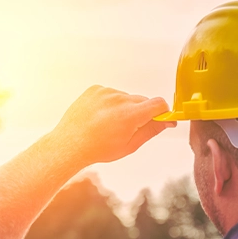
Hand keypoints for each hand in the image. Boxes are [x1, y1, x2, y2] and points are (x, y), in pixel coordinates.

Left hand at [50, 85, 175, 164]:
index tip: (163, 119)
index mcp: (130, 115)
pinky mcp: (95, 89)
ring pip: (126, 97)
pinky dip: (110, 104)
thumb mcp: (129, 145)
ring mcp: (106, 92)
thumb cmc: (98, 149)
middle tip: (130, 128)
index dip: (163, 112)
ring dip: (125, 108)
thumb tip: (167, 122)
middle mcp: (119, 99)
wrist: (70, 144)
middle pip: (142, 101)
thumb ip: (150, 131)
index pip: (158, 103)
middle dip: (142, 113)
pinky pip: (111, 94)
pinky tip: (101, 118)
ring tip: (110, 125)